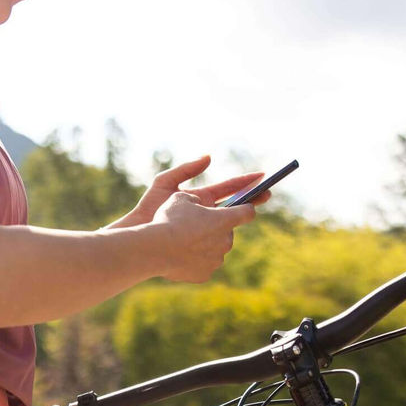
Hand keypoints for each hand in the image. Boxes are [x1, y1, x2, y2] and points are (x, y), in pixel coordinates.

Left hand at [104, 155, 271, 229]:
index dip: (246, 183)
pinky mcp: (203, 248)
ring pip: (229, 226)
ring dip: (238, 219)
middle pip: (234, 207)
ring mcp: (205, 232)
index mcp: (201, 198)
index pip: (229, 189)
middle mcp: (206, 215)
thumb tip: (209, 157)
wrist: (138, 235)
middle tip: (267, 194)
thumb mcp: (165, 182)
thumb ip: (186, 169)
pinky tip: (227, 236)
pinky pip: (218, 244)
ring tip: (248, 211)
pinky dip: (224, 239)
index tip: (262, 176)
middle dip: (251, 200)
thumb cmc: (149, 208)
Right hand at [150, 190, 257, 282]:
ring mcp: (216, 260)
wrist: (156, 249)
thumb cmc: (170, 221)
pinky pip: (203, 266)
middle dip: (216, 229)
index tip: (242, 207)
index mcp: (225, 219)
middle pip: (227, 233)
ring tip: (184, 242)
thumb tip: (197, 204)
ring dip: (205, 245)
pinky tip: (180, 256)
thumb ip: (195, 200)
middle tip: (197, 225)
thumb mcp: (180, 198)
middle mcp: (226, 241)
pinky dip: (195, 261)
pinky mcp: (205, 275)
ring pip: (215, 250)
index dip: (245, 208)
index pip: (247, 212)